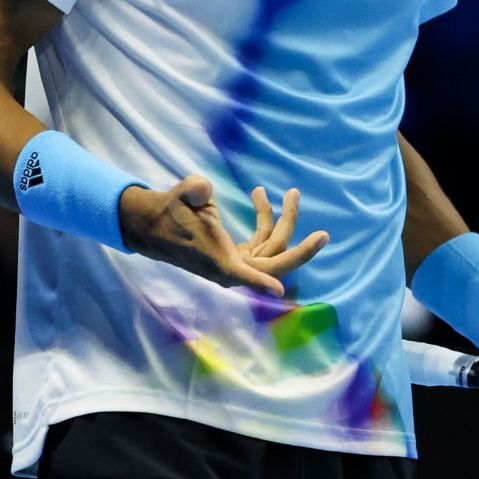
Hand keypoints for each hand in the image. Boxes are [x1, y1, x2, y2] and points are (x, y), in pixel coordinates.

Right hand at [120, 177, 328, 297]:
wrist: (154, 225)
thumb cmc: (170, 211)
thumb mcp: (181, 196)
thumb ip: (193, 191)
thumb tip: (204, 189)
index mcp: (219, 260)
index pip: (244, 274)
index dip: (261, 282)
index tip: (279, 290)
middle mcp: (232, 267)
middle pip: (274, 263)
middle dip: (300, 249)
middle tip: (324, 234)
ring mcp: (237, 263)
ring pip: (272, 248)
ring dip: (282, 220)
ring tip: (291, 192)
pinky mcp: (238, 255)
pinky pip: (262, 241)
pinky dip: (266, 220)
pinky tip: (260, 196)